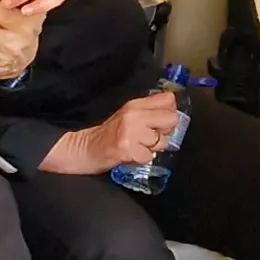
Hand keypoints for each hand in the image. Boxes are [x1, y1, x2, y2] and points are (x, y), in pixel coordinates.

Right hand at [37, 88, 180, 175]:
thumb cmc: (109, 135)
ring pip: (162, 141)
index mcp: (135, 104)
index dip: (169, 113)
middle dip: (164, 132)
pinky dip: (141, 159)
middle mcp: (134, 114)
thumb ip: (149, 112)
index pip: (168, 100)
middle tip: (149, 137)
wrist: (85, 148)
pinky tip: (131, 155)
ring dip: (152, 148)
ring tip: (137, 146)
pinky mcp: (127, 148)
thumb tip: (174, 112)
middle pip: (171, 120)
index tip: (159, 122)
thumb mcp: (128, 116)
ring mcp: (130, 131)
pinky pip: (149, 156)